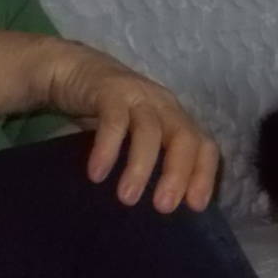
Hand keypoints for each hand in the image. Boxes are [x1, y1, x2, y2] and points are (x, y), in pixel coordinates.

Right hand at [33, 38, 218, 212]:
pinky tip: (97, 174)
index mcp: (177, 120)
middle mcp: (164, 107)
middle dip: (178, 173)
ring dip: (141, 167)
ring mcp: (139, 96)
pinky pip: (113, 120)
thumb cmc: (110, 115)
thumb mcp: (135, 137)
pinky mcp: (109, 90)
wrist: (73, 70)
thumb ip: (149, 162)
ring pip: (149, 130)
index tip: (195, 207)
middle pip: (184, 138)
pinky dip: (108, 149)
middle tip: (163, 207)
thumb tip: (155, 207)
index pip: (204, 146)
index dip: (204, 174)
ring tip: (127, 198)